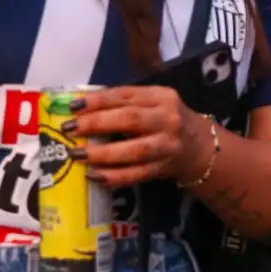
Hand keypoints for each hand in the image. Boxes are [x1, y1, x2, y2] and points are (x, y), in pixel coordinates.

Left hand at [71, 85, 206, 189]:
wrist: (200, 148)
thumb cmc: (166, 120)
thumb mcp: (154, 103)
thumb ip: (125, 103)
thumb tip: (81, 108)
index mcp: (162, 97)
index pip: (126, 95)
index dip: (98, 100)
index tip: (73, 106)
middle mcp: (168, 119)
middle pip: (131, 120)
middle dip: (97, 123)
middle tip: (70, 129)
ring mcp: (168, 146)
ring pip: (134, 150)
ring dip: (102, 153)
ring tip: (77, 154)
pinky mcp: (164, 169)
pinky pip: (136, 174)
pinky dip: (114, 176)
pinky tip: (94, 176)